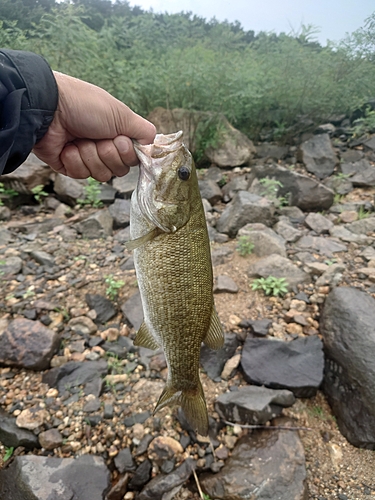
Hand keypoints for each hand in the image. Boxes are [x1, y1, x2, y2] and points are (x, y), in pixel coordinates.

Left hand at [33, 72, 155, 181]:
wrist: (49, 109)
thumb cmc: (85, 106)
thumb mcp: (121, 114)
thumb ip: (144, 131)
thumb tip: (153, 144)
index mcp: (117, 134)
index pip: (133, 158)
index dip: (127, 153)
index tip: (120, 140)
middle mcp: (104, 146)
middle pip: (119, 169)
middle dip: (108, 154)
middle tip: (98, 138)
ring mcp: (87, 157)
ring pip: (102, 175)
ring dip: (91, 156)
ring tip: (80, 140)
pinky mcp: (70, 166)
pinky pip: (82, 175)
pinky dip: (75, 160)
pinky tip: (68, 147)